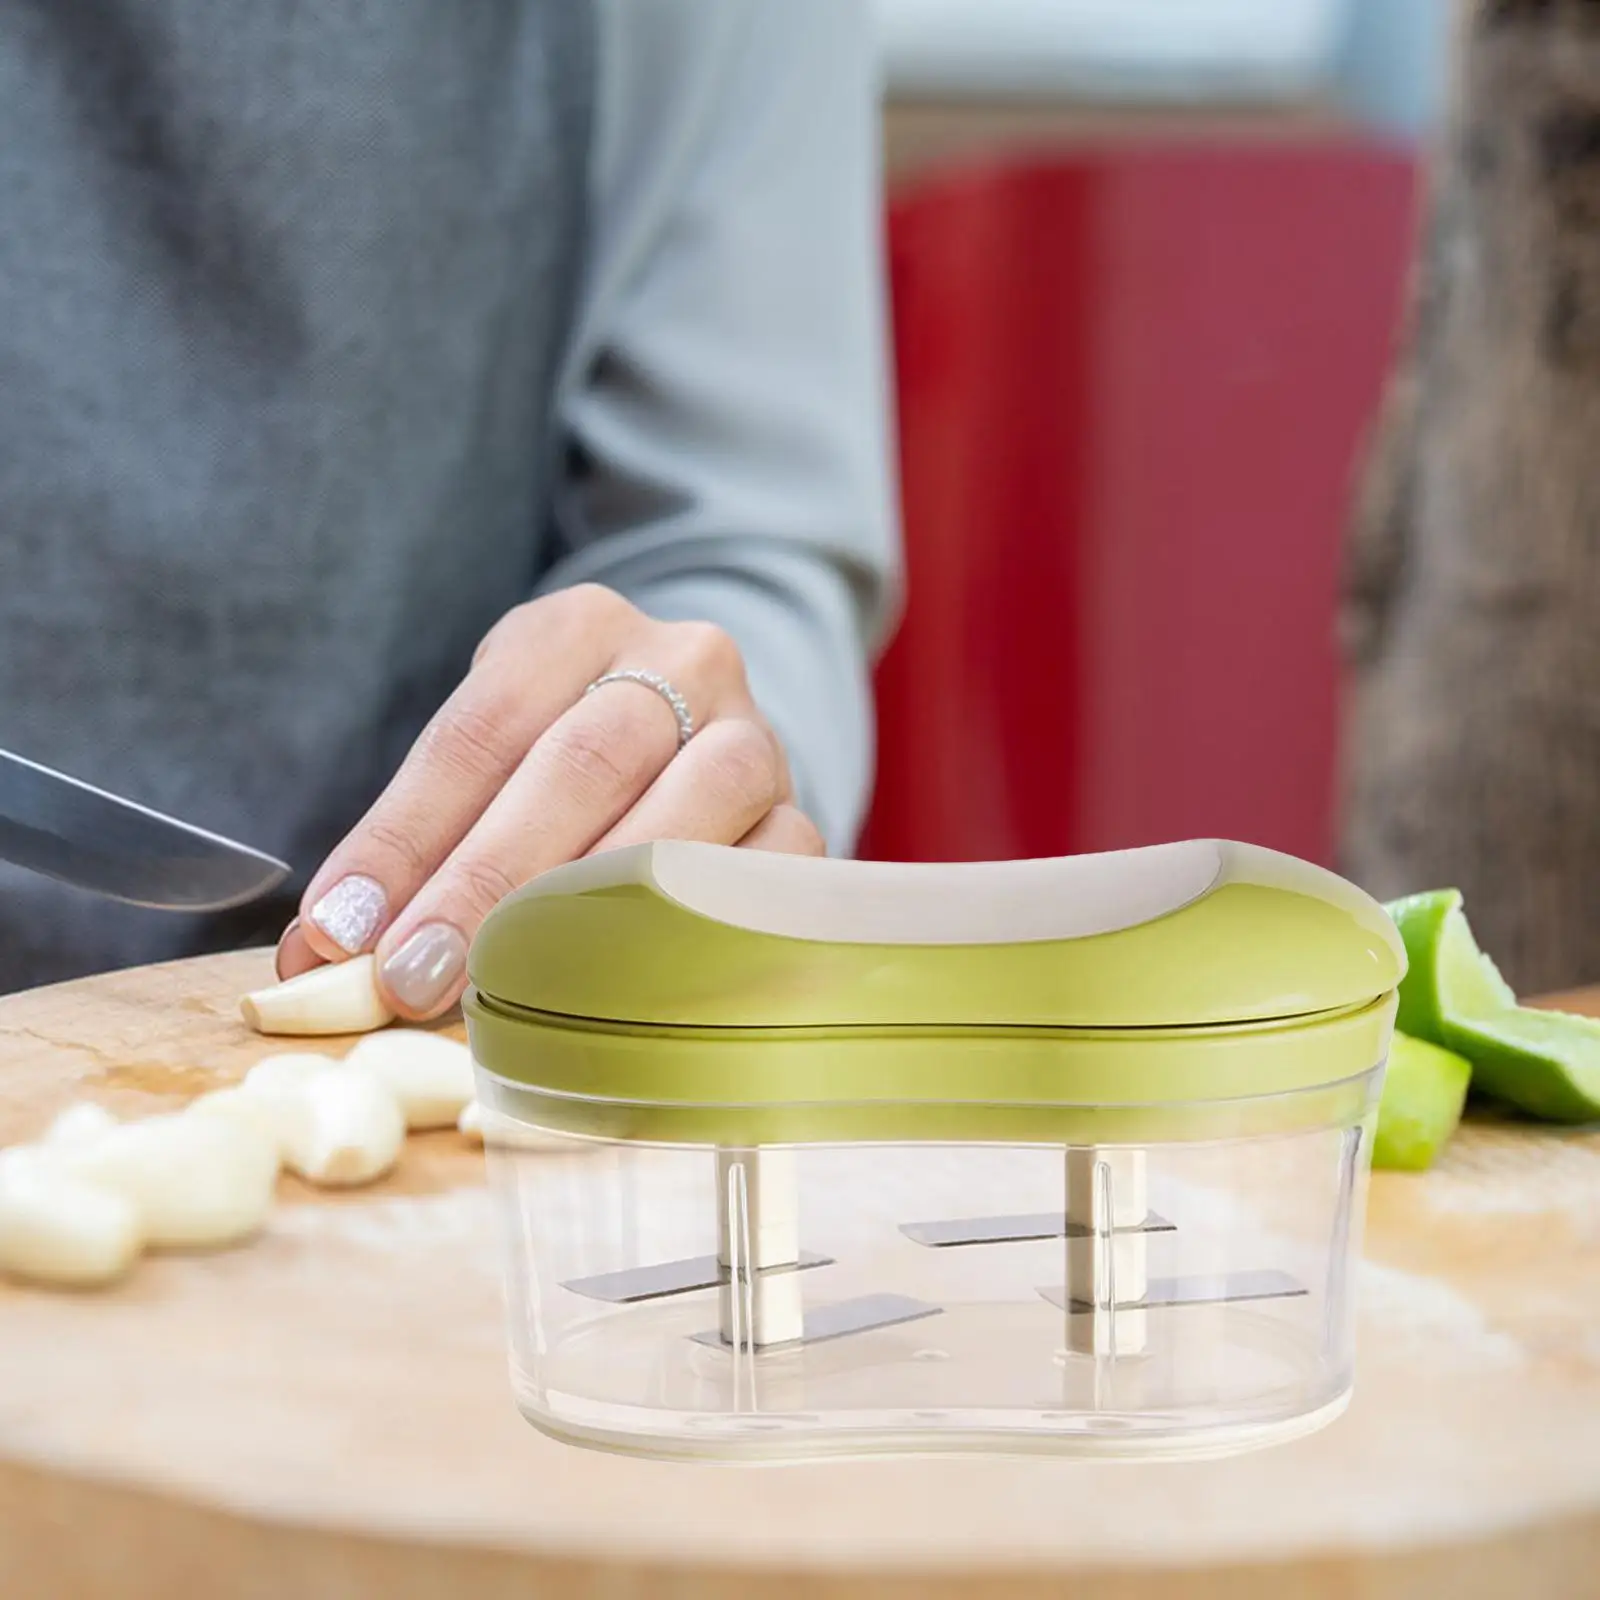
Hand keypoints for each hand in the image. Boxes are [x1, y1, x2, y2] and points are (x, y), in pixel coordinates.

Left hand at [276, 584, 822, 1017]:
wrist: (699, 743)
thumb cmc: (563, 763)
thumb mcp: (488, 761)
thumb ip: (417, 842)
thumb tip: (320, 955)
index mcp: (581, 625)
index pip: (481, 728)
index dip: (405, 833)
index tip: (341, 930)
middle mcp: (684, 662)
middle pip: (580, 765)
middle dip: (484, 882)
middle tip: (407, 978)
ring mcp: (755, 740)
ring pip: (675, 822)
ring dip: (580, 920)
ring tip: (500, 994)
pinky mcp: (801, 820)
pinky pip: (753, 888)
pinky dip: (679, 947)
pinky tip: (613, 999)